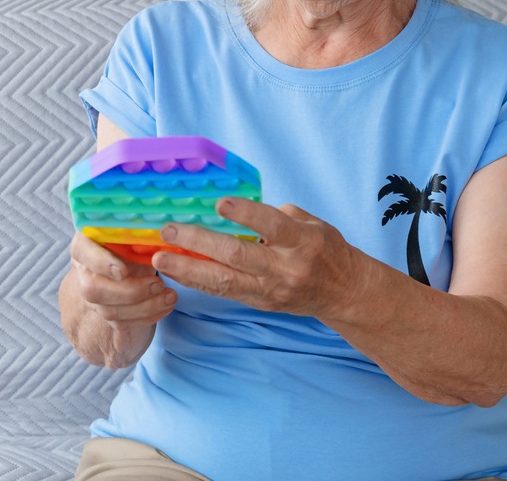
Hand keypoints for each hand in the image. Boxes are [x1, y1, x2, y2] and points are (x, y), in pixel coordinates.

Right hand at [69, 232, 177, 330]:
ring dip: (144, 308)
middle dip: (130, 292)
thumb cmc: (136, 235)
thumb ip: (140, 229)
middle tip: (159, 284)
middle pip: (93, 290)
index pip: (81, 251)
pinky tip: (166, 306)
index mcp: (87, 241)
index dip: (99, 262)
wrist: (135, 252)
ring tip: (170, 296)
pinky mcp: (107, 311)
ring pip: (109, 311)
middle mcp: (84, 269)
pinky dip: (147, 317)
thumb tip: (161, 230)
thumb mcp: (137, 228)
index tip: (123, 271)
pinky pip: (122, 323)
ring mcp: (94, 293)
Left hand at [151, 197, 365, 317]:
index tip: (219, 203)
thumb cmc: (326, 249)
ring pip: (224, 282)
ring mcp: (271, 290)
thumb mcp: (311, 223)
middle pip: (237, 256)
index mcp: (302, 241)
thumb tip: (236, 209)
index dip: (246, 214)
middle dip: (199, 243)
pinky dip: (198, 281)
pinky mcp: (261, 304)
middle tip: (169, 230)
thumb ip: (276, 215)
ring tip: (160, 257)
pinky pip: (225, 293)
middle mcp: (286, 268)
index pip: (272, 225)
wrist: (345, 292)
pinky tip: (176, 272)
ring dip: (188, 269)